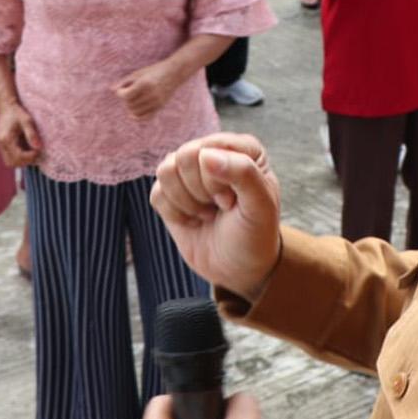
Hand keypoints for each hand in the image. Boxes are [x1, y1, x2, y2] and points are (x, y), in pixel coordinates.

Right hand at [0, 101, 41, 167]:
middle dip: (25, 161)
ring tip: (31, 152)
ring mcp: (0, 146)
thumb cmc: (18, 113)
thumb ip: (32, 134)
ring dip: (22, 161)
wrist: (7, 107)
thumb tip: (38, 148)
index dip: (30, 156)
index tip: (38, 150)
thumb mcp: (27, 121)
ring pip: (10, 162)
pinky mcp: (2, 146)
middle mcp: (1, 144)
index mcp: (6, 139)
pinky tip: (26, 150)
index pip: (18, 156)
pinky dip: (18, 158)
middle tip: (35, 153)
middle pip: (12, 163)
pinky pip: (9, 158)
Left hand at [114, 59, 185, 119]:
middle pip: (130, 104)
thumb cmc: (154, 70)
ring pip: (136, 112)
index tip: (121, 89)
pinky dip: (138, 117)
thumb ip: (125, 81)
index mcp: (145, 83)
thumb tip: (111, 89)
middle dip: (126, 99)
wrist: (174, 73)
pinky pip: (146, 117)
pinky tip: (134, 112)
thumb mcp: (138, 73)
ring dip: (131, 107)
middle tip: (128, 92)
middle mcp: (151, 94)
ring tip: (133, 99)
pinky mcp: (160, 107)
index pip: (126, 96)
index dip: (120, 93)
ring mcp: (157, 102)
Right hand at [150, 133, 282, 299]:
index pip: (210, 148)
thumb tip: (205, 154)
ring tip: (208, 213)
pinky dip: (175, 213)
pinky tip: (194, 220)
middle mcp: (215, 152)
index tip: (232, 202)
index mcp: (243, 148)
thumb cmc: (255, 235)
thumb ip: (243, 172)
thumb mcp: (261, 206)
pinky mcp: (171, 191)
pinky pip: (156, 193)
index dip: (216, 180)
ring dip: (187, 202)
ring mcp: (190, 171)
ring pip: (165, 171)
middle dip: (200, 191)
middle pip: (184, 156)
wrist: (239, 270)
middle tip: (220, 207)